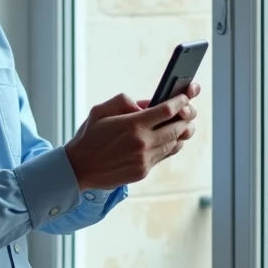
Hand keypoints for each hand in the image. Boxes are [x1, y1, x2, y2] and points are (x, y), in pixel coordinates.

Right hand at [63, 84, 201, 191]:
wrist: (79, 168)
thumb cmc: (89, 136)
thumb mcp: (100, 110)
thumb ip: (123, 101)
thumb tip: (145, 104)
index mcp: (132, 125)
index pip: (167, 110)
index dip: (180, 101)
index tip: (184, 96)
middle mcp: (142, 143)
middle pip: (176, 127)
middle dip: (186, 117)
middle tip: (189, 110)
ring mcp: (144, 159)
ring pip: (174, 143)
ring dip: (181, 132)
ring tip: (183, 124)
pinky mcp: (143, 171)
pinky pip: (165, 156)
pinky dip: (171, 146)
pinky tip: (170, 139)